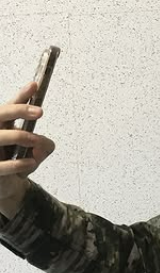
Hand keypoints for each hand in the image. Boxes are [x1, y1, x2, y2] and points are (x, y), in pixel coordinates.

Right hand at [0, 82, 54, 204]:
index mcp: (2, 126)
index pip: (9, 107)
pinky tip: (31, 163)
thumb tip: (42, 145)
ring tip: (35, 141)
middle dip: (19, 110)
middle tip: (40, 112)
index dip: (21, 95)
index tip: (34, 85)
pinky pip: (1, 165)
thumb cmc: (17, 162)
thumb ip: (43, 146)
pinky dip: (19, 163)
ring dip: (21, 136)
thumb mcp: (36, 152)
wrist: (6, 187)